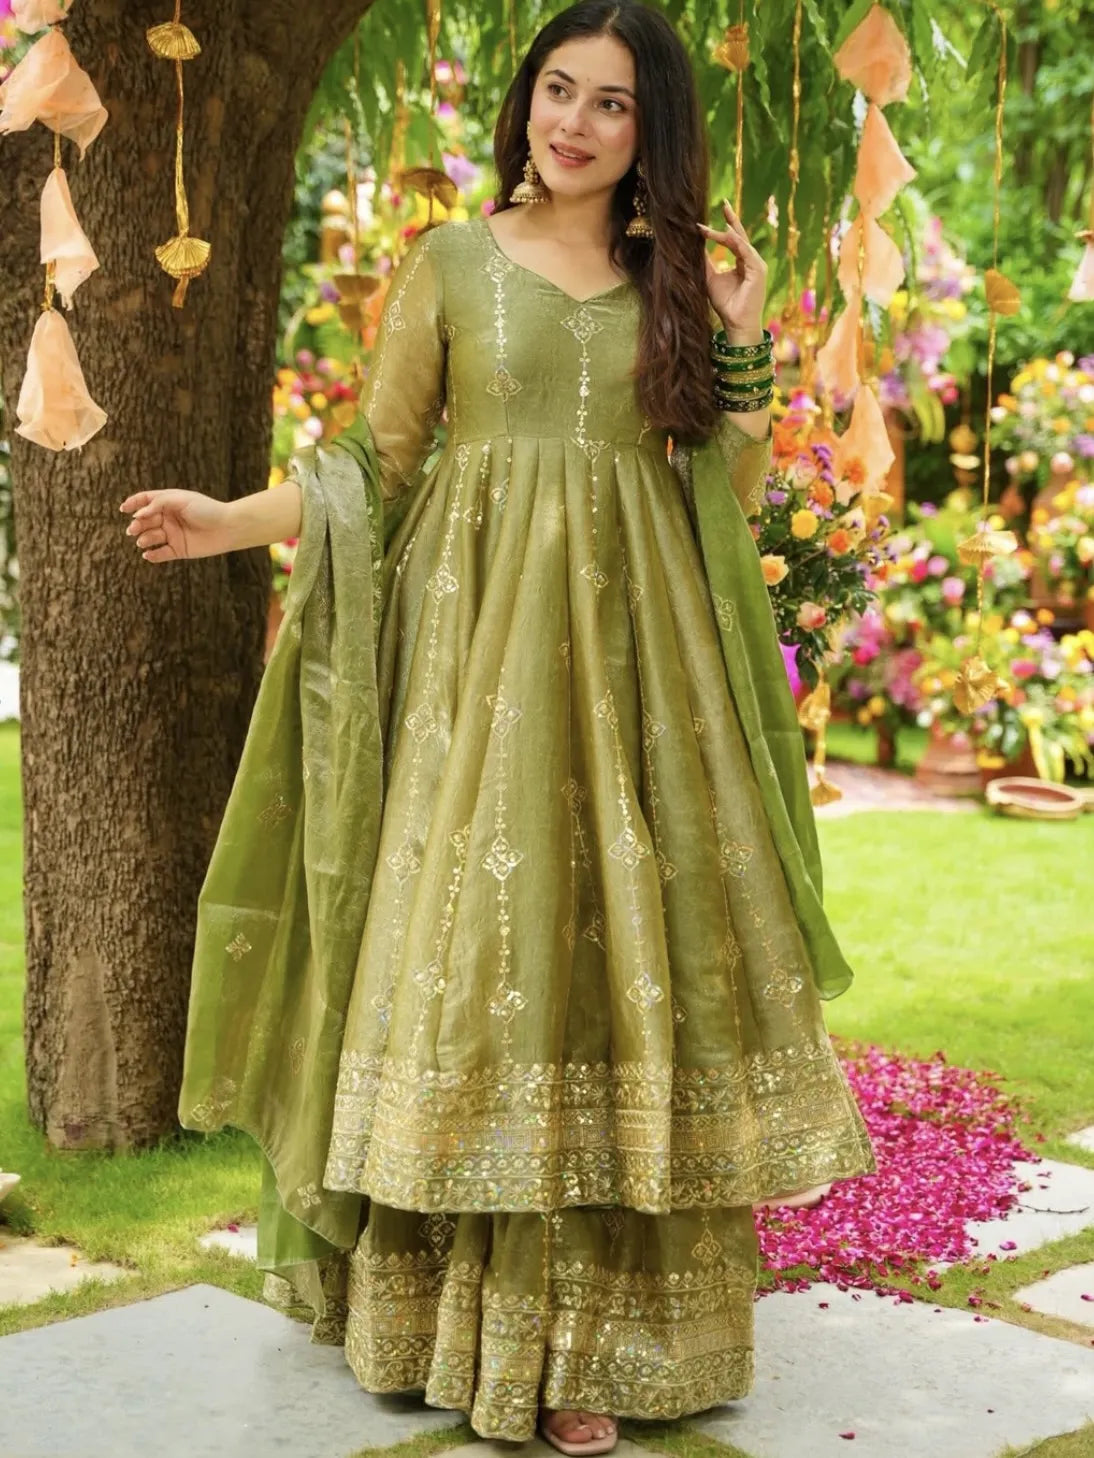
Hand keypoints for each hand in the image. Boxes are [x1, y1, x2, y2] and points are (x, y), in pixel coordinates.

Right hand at [119, 489, 232, 562]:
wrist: (227, 528)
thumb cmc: (206, 509)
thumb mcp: (180, 500)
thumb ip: (158, 504)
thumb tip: (138, 514)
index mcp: (168, 503)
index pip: (145, 501)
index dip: (133, 503)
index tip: (123, 509)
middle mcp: (168, 518)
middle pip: (145, 521)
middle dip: (136, 525)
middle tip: (133, 530)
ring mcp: (173, 534)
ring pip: (150, 537)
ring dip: (143, 539)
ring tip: (143, 541)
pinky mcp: (178, 550)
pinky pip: (161, 553)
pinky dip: (152, 555)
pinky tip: (148, 554)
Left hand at [698, 199, 767, 341]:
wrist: (736, 323)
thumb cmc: (726, 304)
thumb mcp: (710, 278)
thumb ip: (705, 262)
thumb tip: (693, 246)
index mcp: (743, 262)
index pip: (732, 240)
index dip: (719, 230)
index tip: (702, 224)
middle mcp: (751, 261)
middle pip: (740, 235)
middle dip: (732, 218)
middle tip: (724, 202)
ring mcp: (757, 265)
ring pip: (742, 242)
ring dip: (729, 231)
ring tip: (718, 220)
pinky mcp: (759, 271)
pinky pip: (747, 252)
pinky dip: (737, 242)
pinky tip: (727, 233)